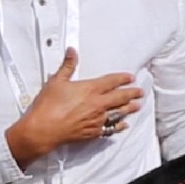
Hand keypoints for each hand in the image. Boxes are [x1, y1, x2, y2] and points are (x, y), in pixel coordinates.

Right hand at [6, 48, 143, 168]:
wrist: (44, 129)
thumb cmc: (48, 106)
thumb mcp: (56, 81)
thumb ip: (67, 66)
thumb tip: (72, 52)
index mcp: (90, 89)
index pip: (112, 81)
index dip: (123, 78)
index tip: (130, 78)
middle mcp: (98, 104)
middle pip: (120, 97)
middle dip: (132, 93)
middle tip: (140, 92)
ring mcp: (97, 119)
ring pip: (119, 113)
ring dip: (129, 109)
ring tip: (137, 106)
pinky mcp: (93, 132)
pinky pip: (111, 128)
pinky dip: (119, 126)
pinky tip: (124, 125)